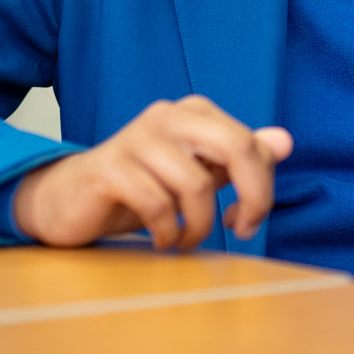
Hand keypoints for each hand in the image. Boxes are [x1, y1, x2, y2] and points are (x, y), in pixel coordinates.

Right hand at [12, 95, 294, 249]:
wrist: (68, 201)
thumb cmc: (139, 187)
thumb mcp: (195, 173)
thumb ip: (238, 158)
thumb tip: (285, 141)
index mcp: (192, 113)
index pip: (250, 143)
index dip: (261, 187)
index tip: (248, 219)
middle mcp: (166, 116)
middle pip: (234, 147)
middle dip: (252, 196)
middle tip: (241, 230)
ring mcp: (135, 139)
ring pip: (196, 185)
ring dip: (198, 226)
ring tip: (185, 240)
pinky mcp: (109, 168)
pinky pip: (158, 205)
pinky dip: (167, 232)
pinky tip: (161, 239)